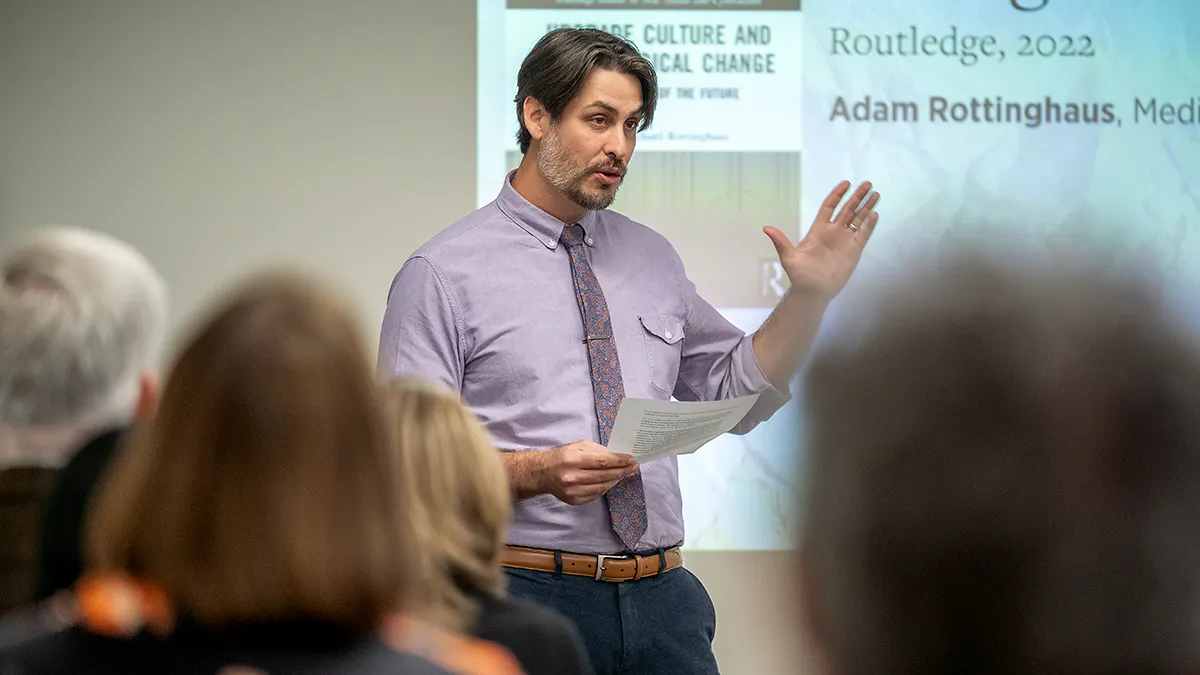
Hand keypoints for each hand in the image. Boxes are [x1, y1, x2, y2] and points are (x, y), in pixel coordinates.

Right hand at [542, 441, 638, 505]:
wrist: (543, 473)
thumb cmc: (563, 457)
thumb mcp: (578, 446)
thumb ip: (597, 451)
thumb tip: (617, 457)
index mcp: (573, 460)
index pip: (602, 461)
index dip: (619, 461)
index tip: (631, 459)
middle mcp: (572, 477)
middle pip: (604, 475)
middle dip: (622, 471)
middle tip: (633, 467)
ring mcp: (572, 491)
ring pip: (602, 487)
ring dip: (616, 480)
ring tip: (624, 474)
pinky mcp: (574, 500)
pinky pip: (596, 495)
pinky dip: (605, 488)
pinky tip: (611, 481)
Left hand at [764, 181, 879, 300]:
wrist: (813, 292)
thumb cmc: (800, 275)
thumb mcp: (789, 257)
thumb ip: (781, 241)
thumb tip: (766, 228)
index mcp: (818, 229)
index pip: (830, 206)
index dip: (838, 194)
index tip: (847, 183)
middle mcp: (833, 232)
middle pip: (847, 209)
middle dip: (857, 196)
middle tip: (867, 183)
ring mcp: (844, 241)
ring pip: (858, 219)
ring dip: (866, 207)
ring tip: (876, 194)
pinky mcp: (854, 251)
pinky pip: (863, 235)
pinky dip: (869, 225)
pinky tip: (875, 214)